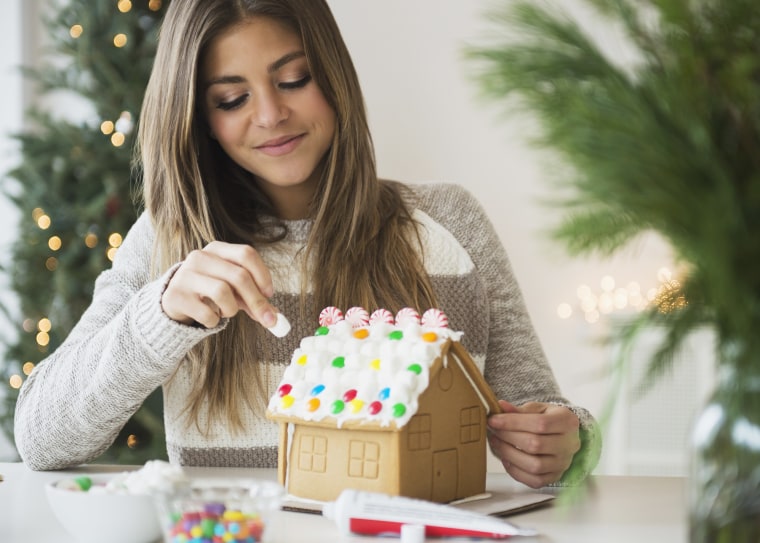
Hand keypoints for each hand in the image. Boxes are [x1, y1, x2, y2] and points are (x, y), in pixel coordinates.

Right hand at [161, 241, 276, 328]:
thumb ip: (253, 298)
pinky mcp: (176, 296)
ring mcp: (186, 275)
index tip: (270, 294)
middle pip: (238, 276)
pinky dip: (214, 320)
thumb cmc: (209, 292)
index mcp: (217, 249)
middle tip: (268, 319)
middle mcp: (200, 257)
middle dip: (257, 300)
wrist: (173, 301)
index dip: (262, 274)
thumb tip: (273, 317)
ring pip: (222, 292)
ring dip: (232, 309)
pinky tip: (209, 317)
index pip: (246, 254)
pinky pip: (206, 313)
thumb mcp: (232, 290)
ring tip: (226, 312)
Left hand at [487, 400, 580, 487]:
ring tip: (497, 443)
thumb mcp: (538, 408)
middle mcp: (569, 444)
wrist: (562, 435)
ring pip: (535, 465)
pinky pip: (534, 480)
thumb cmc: (549, 419)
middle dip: (508, 437)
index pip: (540, 424)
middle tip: (493, 431)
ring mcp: (563, 463)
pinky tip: (506, 458)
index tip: (493, 420)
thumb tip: (501, 407)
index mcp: (567, 421)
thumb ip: (519, 410)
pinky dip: (516, 471)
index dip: (513, 422)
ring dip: (509, 454)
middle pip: (535, 444)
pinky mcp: (555, 477)